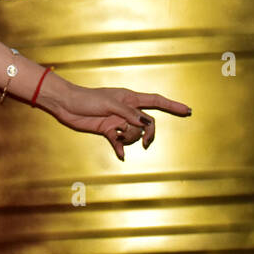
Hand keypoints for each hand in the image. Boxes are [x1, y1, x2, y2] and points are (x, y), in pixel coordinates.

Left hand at [44, 79, 190, 161]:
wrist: (65, 105)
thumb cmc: (86, 98)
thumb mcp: (109, 104)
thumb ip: (129, 114)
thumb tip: (147, 124)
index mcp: (129, 98)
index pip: (155, 101)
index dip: (172, 105)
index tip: (188, 110)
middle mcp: (126, 110)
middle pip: (148, 124)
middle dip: (148, 134)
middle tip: (146, 143)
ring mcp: (118, 121)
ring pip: (134, 134)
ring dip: (129, 138)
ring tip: (116, 135)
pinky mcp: (108, 130)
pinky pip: (120, 143)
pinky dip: (120, 149)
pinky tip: (120, 154)